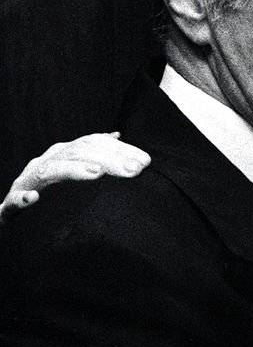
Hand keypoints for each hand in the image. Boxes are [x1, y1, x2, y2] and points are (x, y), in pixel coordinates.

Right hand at [0, 133, 150, 226]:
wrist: (12, 211)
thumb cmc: (49, 192)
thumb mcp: (71, 171)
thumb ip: (92, 154)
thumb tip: (116, 135)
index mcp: (62, 155)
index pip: (93, 144)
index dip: (119, 150)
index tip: (146, 162)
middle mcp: (45, 163)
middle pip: (78, 154)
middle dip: (108, 160)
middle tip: (134, 170)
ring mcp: (28, 182)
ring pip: (49, 171)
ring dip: (73, 170)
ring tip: (97, 173)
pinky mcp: (12, 205)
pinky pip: (14, 201)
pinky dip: (23, 199)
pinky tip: (34, 199)